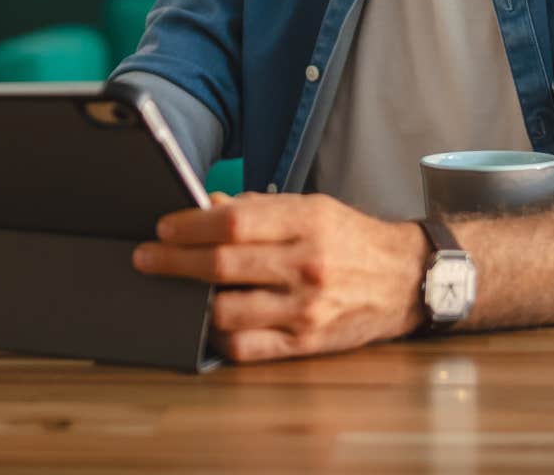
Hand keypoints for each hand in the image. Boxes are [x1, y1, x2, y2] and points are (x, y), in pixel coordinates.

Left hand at [131, 191, 429, 362]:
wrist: (407, 278)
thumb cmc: (352, 239)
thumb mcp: (311, 208)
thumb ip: (258, 209)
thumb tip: (204, 207)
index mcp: (307, 222)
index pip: (233, 222)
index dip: (189, 226)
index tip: (163, 228)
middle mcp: (306, 264)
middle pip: (222, 264)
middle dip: (173, 261)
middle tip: (146, 257)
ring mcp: (306, 307)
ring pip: (227, 309)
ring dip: (192, 300)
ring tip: (178, 290)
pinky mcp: (307, 342)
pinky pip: (247, 346)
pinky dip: (218, 336)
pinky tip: (208, 322)